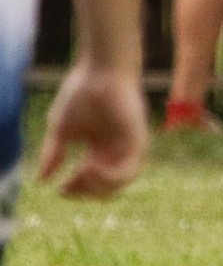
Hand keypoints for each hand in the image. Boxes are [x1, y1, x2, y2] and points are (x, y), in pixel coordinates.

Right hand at [37, 64, 147, 198]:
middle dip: (85, 192)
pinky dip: (109, 177)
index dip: (76, 190)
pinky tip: (90, 169)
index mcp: (100, 150)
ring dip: (97, 187)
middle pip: (105, 188)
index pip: (91, 182)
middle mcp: (116, 152)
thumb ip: (53, 154)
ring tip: (80, 174)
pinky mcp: (138, 141)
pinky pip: (128, 171)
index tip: (59, 190)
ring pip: (119, 184)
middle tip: (69, 186)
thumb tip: (41, 179)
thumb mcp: (61, 130)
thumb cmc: (80, 95)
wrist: (100, 73)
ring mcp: (128, 148)